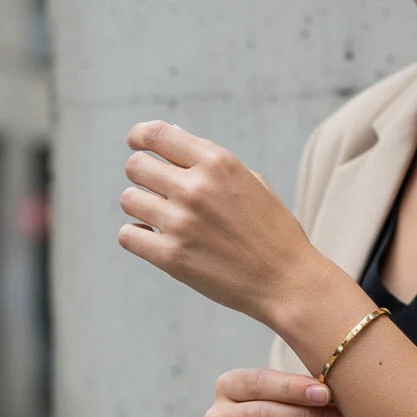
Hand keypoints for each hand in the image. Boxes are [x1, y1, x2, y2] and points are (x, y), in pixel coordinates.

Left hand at [118, 120, 330, 325]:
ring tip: (162, 222)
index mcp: (217, 162)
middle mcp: (195, 187)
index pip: (156, 134)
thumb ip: (210, 160)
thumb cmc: (274, 233)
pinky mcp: (173, 257)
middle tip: (158, 195)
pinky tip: (154, 242)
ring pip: (129, 199)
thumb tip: (170, 134)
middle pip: (136, 166)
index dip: (139, 137)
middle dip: (143, 178)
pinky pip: (127, 236)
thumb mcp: (252, 182)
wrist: (288, 283)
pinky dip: (136, 238)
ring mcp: (181, 222)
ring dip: (141, 209)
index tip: (136, 144)